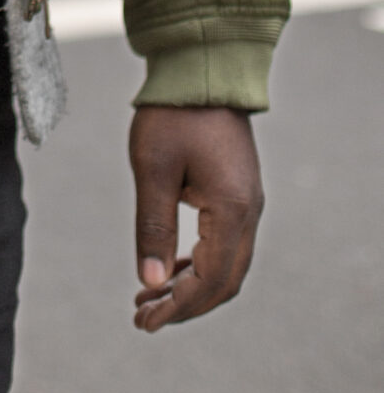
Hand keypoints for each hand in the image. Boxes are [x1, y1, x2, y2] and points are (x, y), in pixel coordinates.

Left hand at [130, 103, 262, 330]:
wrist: (201, 71)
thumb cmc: (172, 115)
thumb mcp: (152, 169)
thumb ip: (153, 227)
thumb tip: (151, 284)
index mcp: (230, 211)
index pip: (209, 281)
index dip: (177, 308)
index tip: (144, 322)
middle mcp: (248, 213)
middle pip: (223, 282)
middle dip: (185, 306)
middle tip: (143, 318)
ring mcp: (247, 203)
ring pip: (227, 266)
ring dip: (192, 287)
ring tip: (150, 298)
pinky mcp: (238, 192)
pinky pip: (226, 244)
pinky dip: (200, 264)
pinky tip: (172, 268)